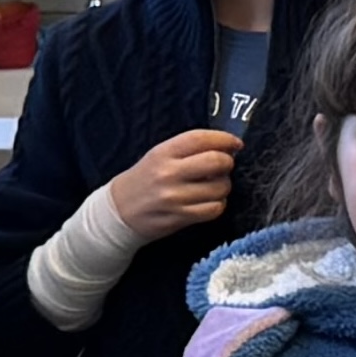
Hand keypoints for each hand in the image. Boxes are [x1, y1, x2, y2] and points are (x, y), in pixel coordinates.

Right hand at [107, 126, 243, 241]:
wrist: (119, 210)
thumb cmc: (145, 179)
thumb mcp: (158, 155)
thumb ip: (187, 149)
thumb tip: (226, 146)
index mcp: (163, 153)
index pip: (200, 139)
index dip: (224, 139)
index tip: (235, 143)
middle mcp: (168, 173)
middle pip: (215, 162)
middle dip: (228, 162)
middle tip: (225, 165)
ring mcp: (174, 197)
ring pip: (219, 188)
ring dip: (224, 186)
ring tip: (214, 185)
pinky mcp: (180, 217)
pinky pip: (214, 209)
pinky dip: (218, 204)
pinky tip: (210, 201)